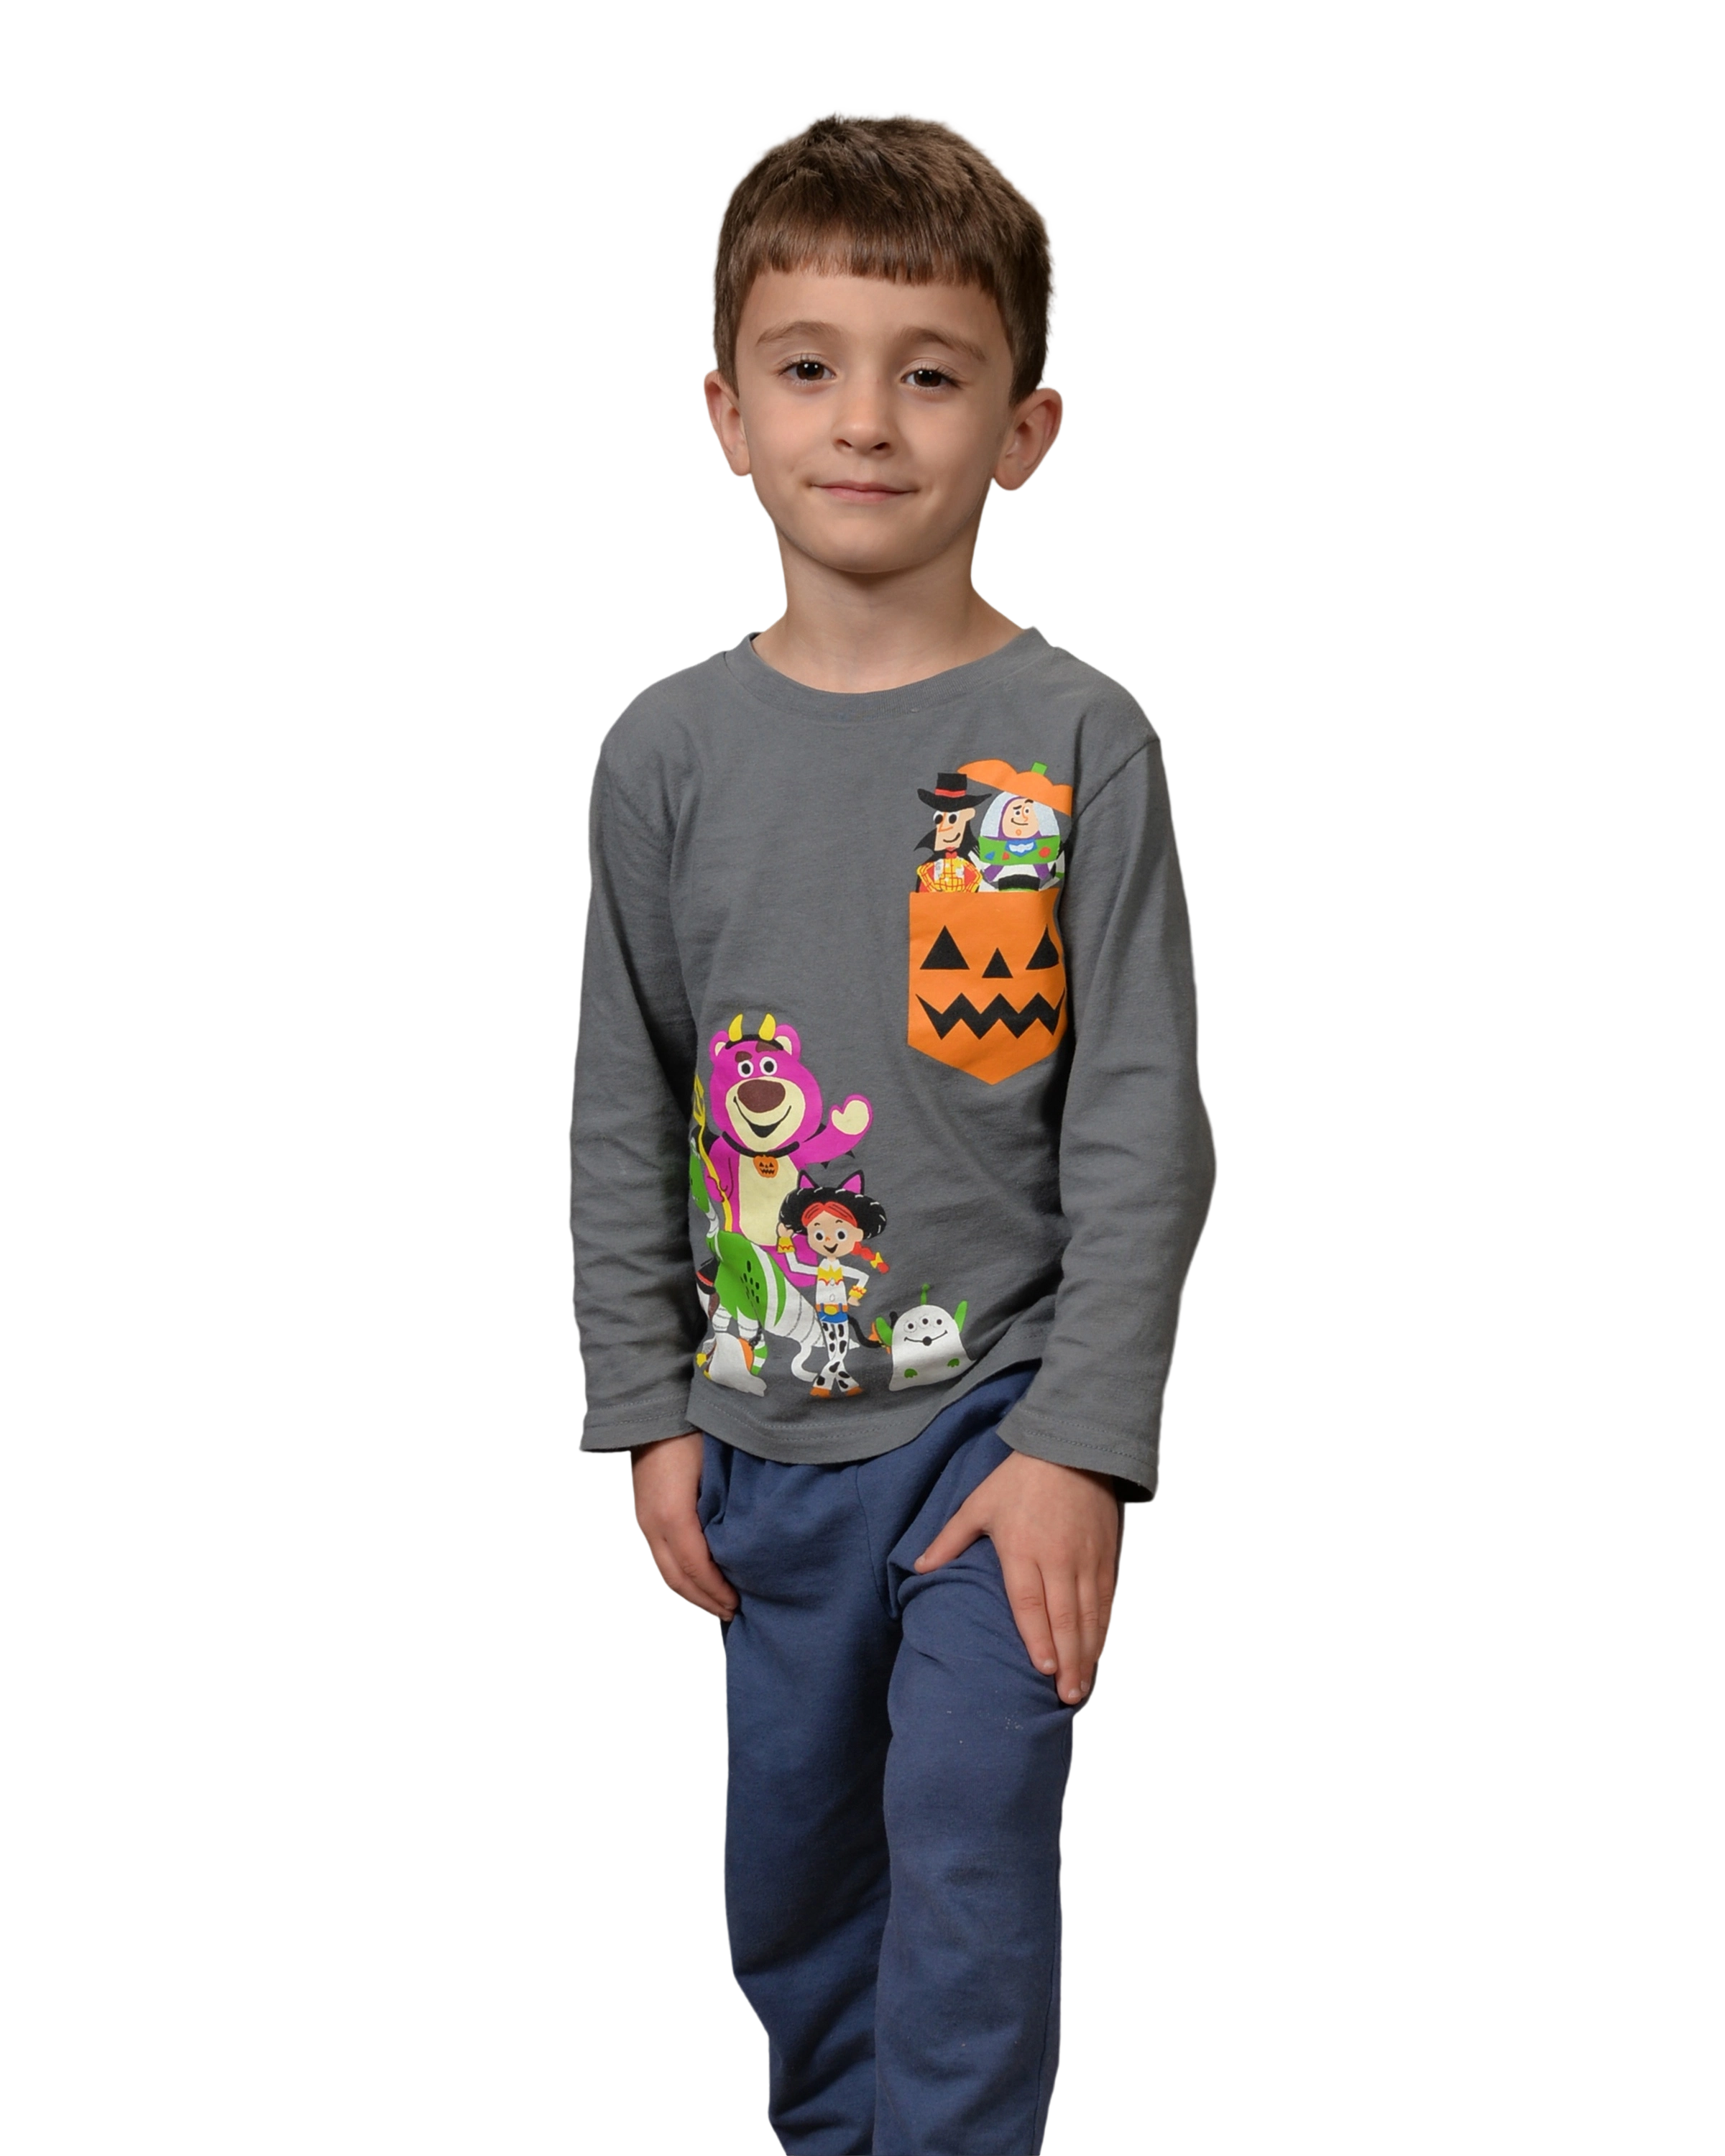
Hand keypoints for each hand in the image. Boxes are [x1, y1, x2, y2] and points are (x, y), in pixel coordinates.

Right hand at [626, 1431, 737, 1622]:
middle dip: (703, 1600)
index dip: (717, 1590)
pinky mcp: (643, 1516)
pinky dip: (679, 1574)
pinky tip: (696, 1578)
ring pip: (665, 1571)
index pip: (697, 1566)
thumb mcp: (715, 1466)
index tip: (738, 1603)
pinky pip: (660, 1556)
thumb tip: (754, 1536)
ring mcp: (644, 1521)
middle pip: (676, 1578)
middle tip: (730, 1613)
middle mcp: (652, 1523)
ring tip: (715, 1603)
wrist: (650, 1409)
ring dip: (690, 1592)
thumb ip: (730, 1502)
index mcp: (672, 1513)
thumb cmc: (689, 1430)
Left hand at [913, 1451, 1120, 1704]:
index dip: (1037, 1638)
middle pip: (1064, 1618)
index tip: (1042, 1669)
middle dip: (1066, 1661)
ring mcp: (1085, 1558)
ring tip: (1081, 1685)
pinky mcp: (1105, 1554)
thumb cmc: (1018, 1478)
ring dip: (1086, 1652)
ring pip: (1088, 1614)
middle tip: (1066, 1697)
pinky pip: (1105, 1599)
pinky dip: (1102, 1628)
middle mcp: (1057, 1559)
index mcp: (1022, 1549)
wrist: (1071, 1448)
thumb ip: (949, 1539)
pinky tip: (1097, 1650)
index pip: (1030, 1603)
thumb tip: (918, 1566)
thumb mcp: (978, 1504)